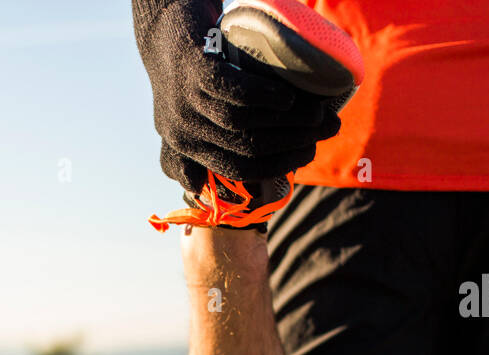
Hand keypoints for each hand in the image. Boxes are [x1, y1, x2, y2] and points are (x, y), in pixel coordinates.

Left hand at [133, 0, 340, 193]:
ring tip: (316, 111)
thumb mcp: (189, 121)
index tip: (309, 153)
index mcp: (185, 149)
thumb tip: (249, 191)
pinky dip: (263, 96)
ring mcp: (186, 100)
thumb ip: (206, 155)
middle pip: (246, 148)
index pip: (238, 171)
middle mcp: (182, 130)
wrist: (163, 30)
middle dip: (293, 142)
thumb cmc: (189, 79)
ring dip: (287, 120)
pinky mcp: (193, 69)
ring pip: (243, 123)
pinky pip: (232, 91)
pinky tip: (285, 95)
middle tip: (326, 128)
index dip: (279, 165)